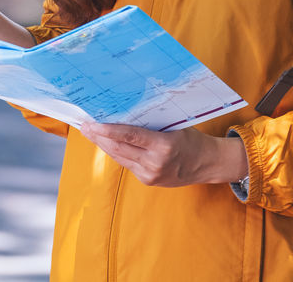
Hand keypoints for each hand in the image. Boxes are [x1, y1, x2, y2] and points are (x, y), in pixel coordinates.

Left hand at [78, 123, 247, 187]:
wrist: (208, 164)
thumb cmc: (191, 138)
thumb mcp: (174, 125)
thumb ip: (150, 123)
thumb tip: (122, 112)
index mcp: (163, 146)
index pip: (129, 136)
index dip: (107, 130)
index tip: (91, 124)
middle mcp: (155, 163)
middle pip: (119, 149)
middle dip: (99, 137)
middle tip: (84, 125)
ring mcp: (151, 175)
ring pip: (120, 157)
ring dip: (104, 145)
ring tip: (91, 133)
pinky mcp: (148, 181)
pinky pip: (127, 164)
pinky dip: (116, 153)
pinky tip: (107, 144)